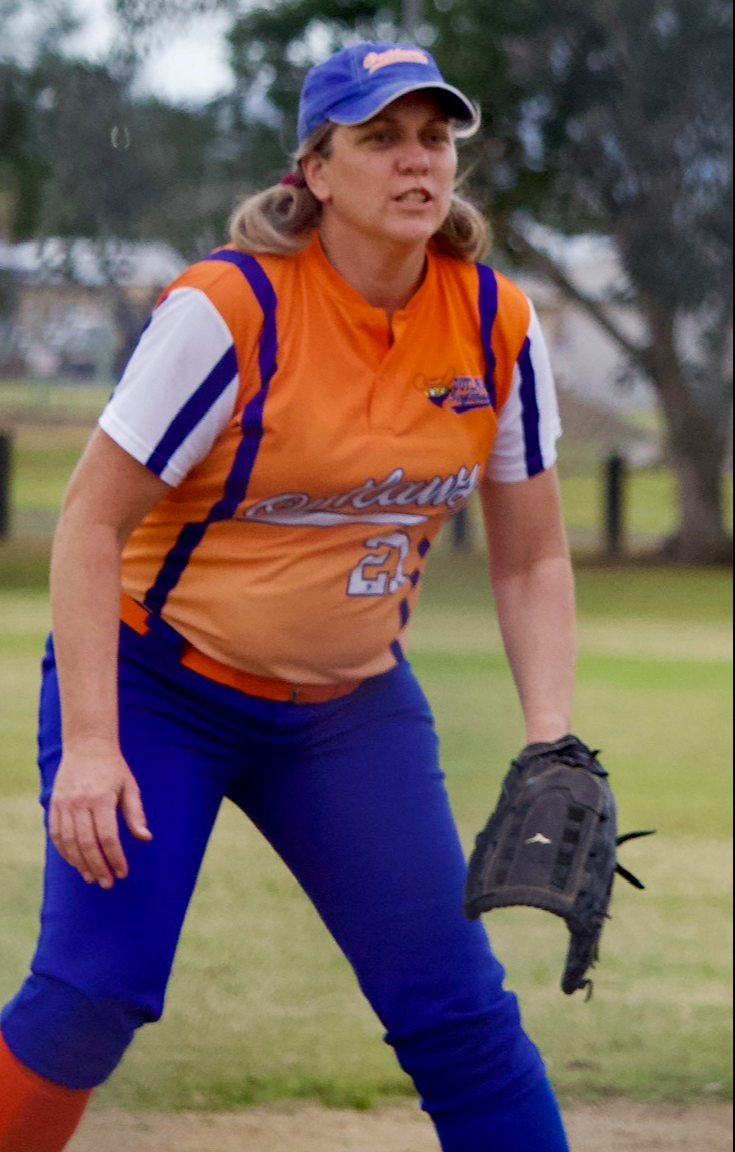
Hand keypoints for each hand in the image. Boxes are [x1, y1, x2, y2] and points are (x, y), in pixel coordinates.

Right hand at [49, 742, 152, 887]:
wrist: (87, 745)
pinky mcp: (54, 804)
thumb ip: (136, 814)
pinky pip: (56, 834)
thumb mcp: (130, 787)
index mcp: (101, 798)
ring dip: (80, 864)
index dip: (115, 858)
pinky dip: (64, 852)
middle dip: (98, 866)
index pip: (107, 837)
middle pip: (86, 843)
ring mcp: (64, 804)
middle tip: (108, 883)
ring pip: (68, 842)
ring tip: (93, 878)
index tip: (122, 873)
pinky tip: (76, 863)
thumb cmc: (114, 768)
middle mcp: (80, 802)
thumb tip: (146, 838)